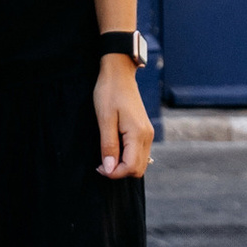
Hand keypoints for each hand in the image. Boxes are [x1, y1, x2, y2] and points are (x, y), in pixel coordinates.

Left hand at [94, 53, 153, 181]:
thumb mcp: (104, 119)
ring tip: (107, 155)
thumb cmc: (109, 93)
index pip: (130, 167)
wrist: (119, 73)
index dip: (114, 173)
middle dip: (120, 172)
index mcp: (138, 134)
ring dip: (124, 165)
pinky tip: (115, 149)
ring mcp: (147, 133)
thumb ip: (108, 146)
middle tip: (101, 162)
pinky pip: (139, 153)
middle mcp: (147, 136)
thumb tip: (109, 169)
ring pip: (140, 163)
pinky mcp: (144, 131)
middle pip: (138, 169)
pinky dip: (128, 157)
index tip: (98, 167)